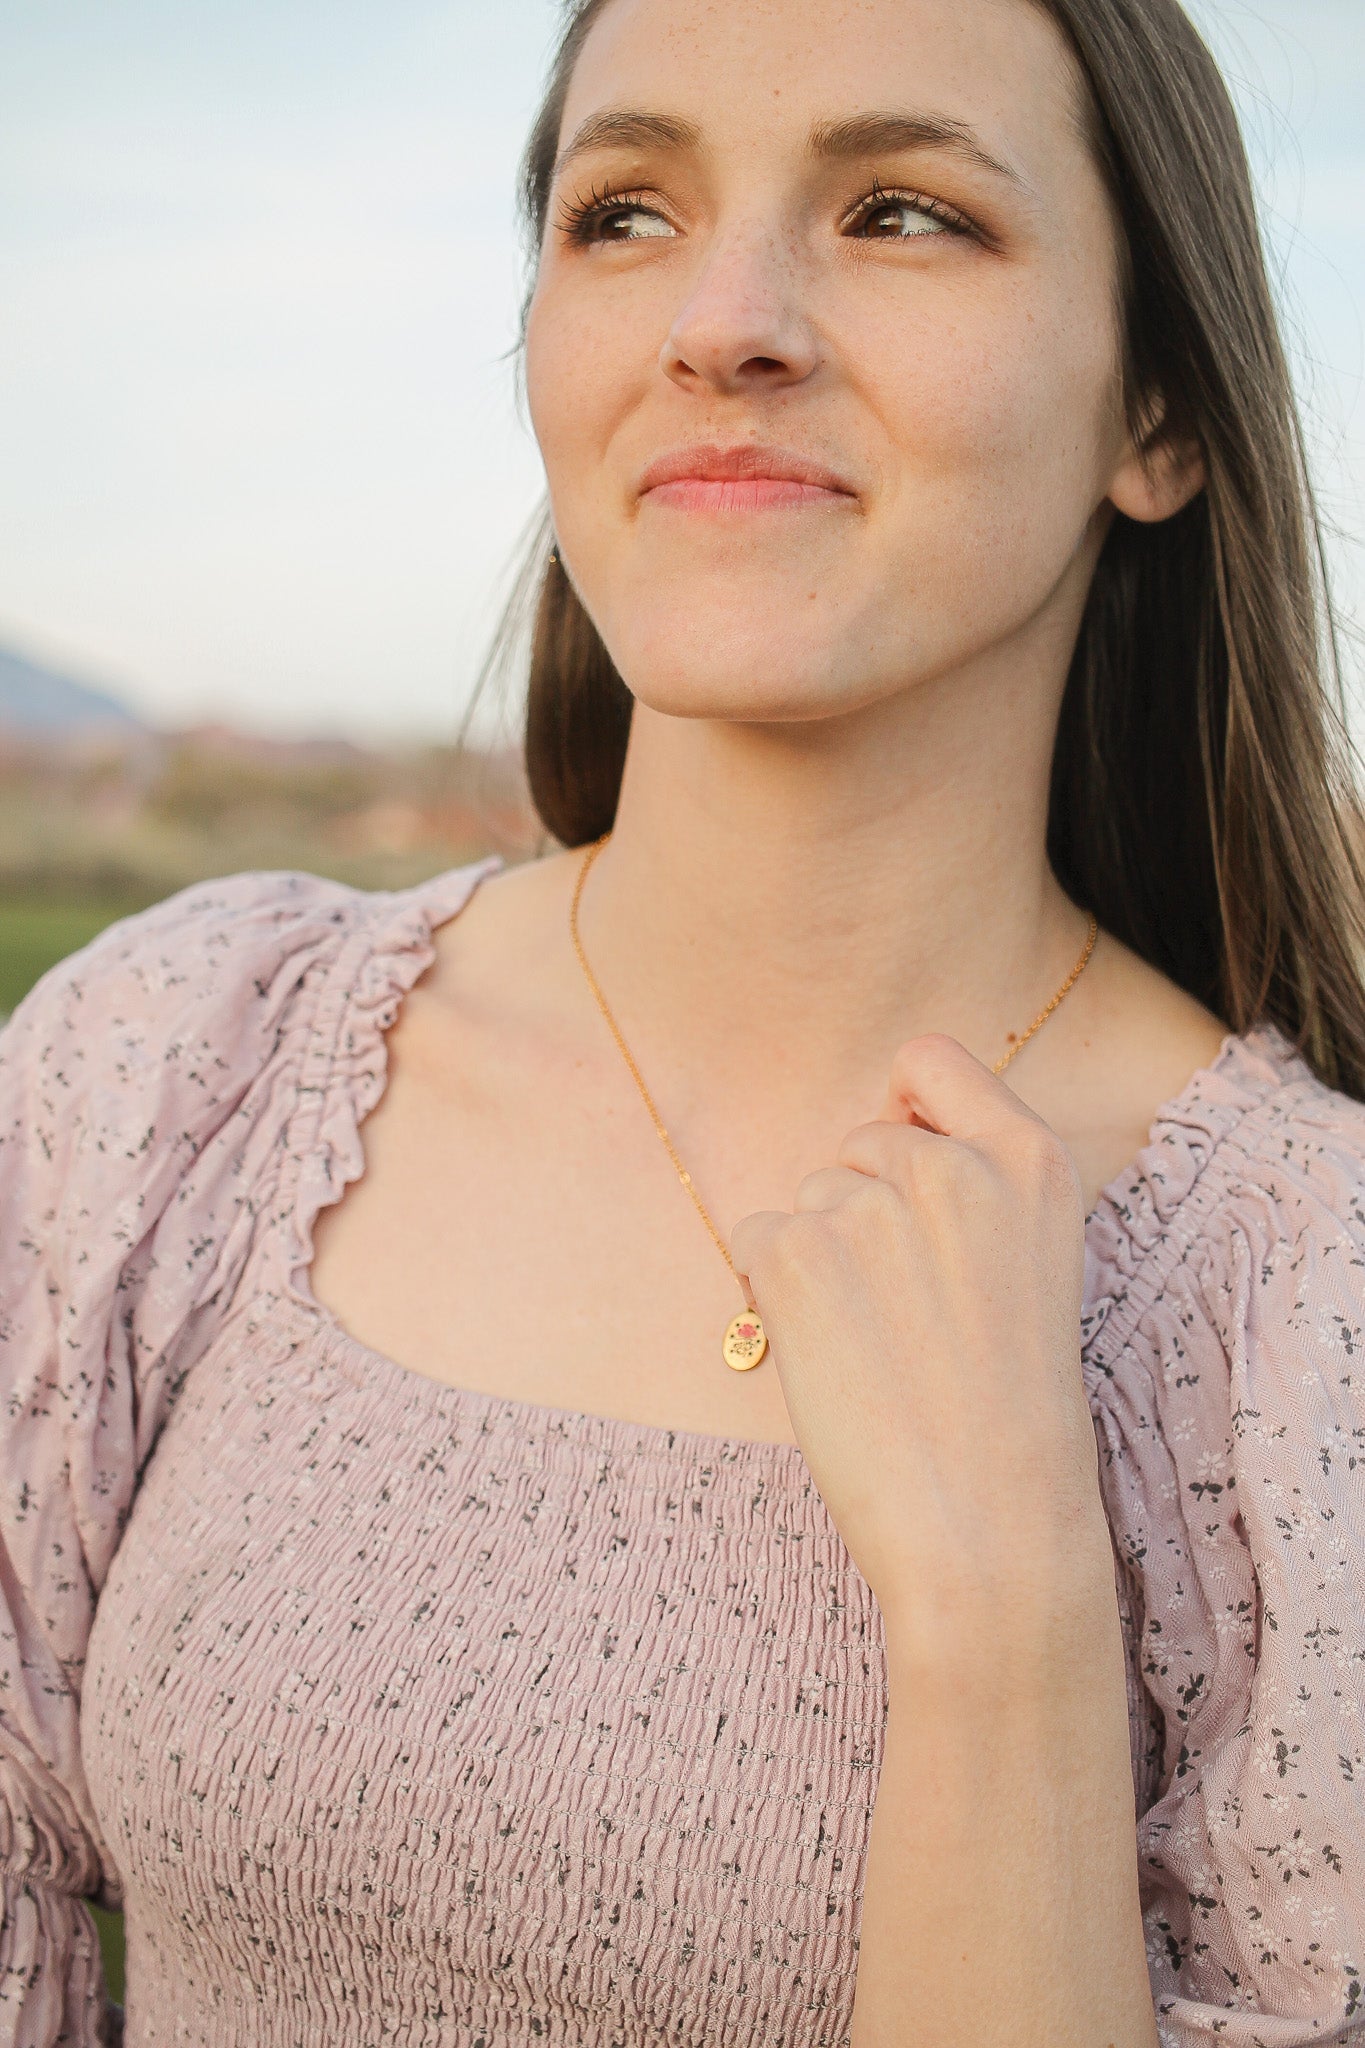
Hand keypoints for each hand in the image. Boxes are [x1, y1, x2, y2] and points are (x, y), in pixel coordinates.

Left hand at [730, 1034, 1105, 1670]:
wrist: (989, 1532)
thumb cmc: (1011, 1416)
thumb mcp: (1035, 1267)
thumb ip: (975, 1184)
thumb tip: (881, 1132)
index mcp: (1031, 1162)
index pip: (931, 1059)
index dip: (910, 1111)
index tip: (915, 1177)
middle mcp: (951, 1167)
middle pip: (862, 1140)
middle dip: (866, 1209)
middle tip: (910, 1314)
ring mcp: (868, 1207)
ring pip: (809, 1196)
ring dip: (824, 1259)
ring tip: (882, 1350)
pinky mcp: (795, 1257)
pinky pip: (757, 1241)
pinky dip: (776, 1295)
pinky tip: (835, 1360)